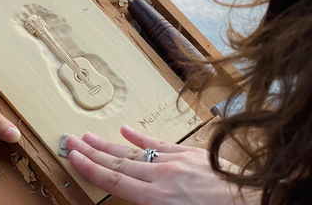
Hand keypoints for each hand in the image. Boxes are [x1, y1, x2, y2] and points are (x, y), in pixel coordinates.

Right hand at [66, 125, 259, 204]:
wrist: (255, 200)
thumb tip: (131, 196)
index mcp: (157, 199)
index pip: (114, 180)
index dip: (90, 167)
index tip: (74, 155)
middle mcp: (160, 177)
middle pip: (117, 163)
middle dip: (92, 152)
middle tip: (72, 140)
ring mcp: (174, 162)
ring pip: (133, 151)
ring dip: (108, 144)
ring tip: (89, 135)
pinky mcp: (188, 154)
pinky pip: (158, 144)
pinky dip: (139, 137)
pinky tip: (125, 129)